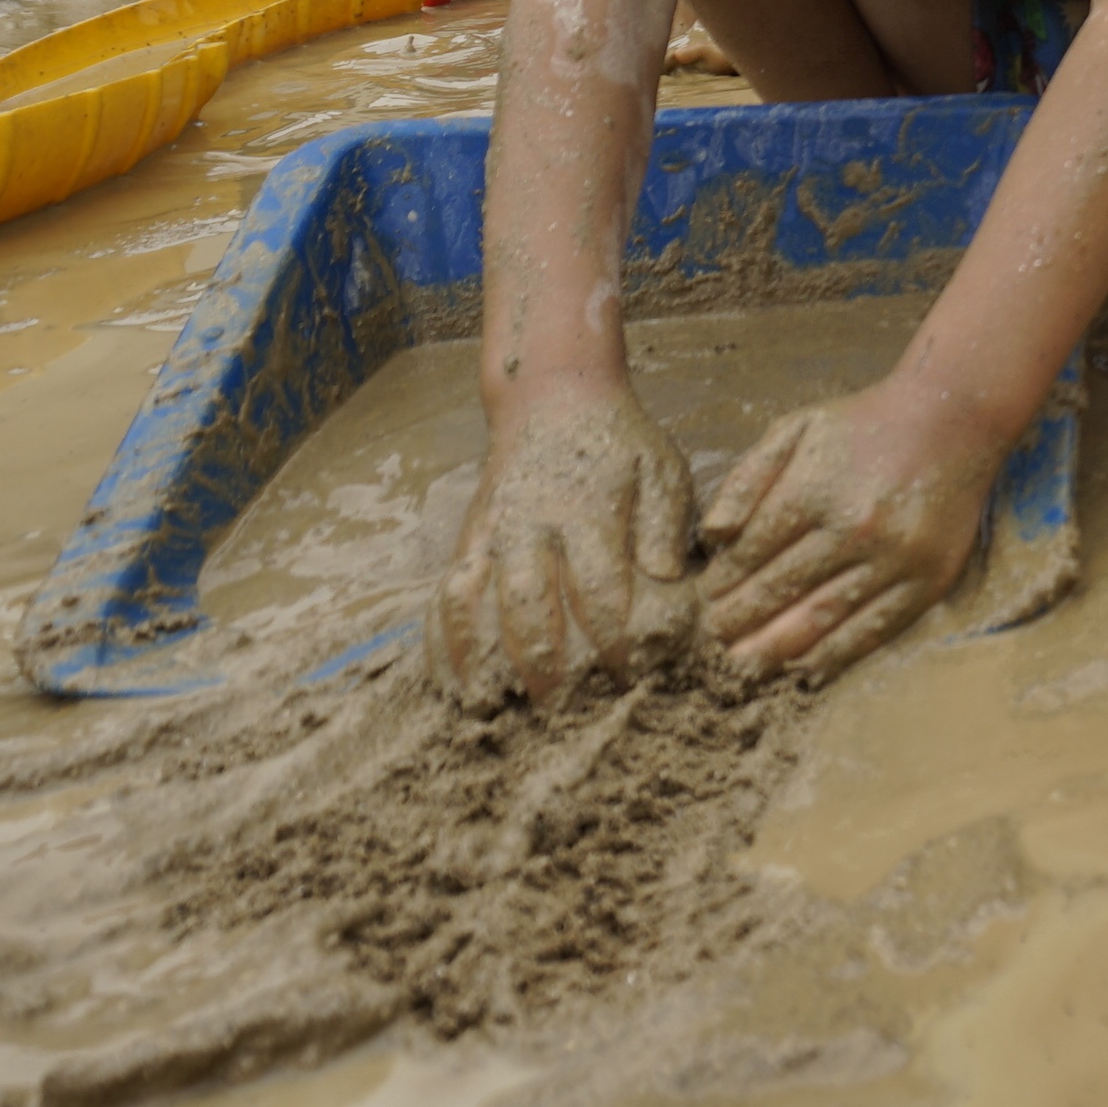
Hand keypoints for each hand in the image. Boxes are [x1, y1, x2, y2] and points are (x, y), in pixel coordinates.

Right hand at [433, 380, 699, 701]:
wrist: (551, 397)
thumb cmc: (618, 444)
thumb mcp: (659, 469)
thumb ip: (665, 523)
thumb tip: (668, 577)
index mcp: (586, 510)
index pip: (597, 584)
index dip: (610, 634)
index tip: (627, 674)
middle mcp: (530, 525)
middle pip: (525, 600)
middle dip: (539, 660)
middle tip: (558, 709)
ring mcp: (489, 534)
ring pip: (471, 601)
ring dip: (477, 657)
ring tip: (491, 709)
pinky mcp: (466, 542)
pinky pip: (443, 594)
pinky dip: (440, 642)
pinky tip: (449, 685)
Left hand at [698, 381, 1000, 676]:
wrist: (955, 418)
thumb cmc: (866, 423)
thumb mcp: (798, 428)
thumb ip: (749, 478)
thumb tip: (712, 536)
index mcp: (815, 489)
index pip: (753, 552)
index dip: (723, 582)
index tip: (705, 601)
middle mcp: (853, 528)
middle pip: (781, 590)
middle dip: (739, 621)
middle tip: (714, 642)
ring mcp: (894, 558)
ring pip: (823, 617)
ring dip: (777, 648)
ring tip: (745, 667)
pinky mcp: (928, 579)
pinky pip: (875, 628)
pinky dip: (838, 654)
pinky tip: (807, 669)